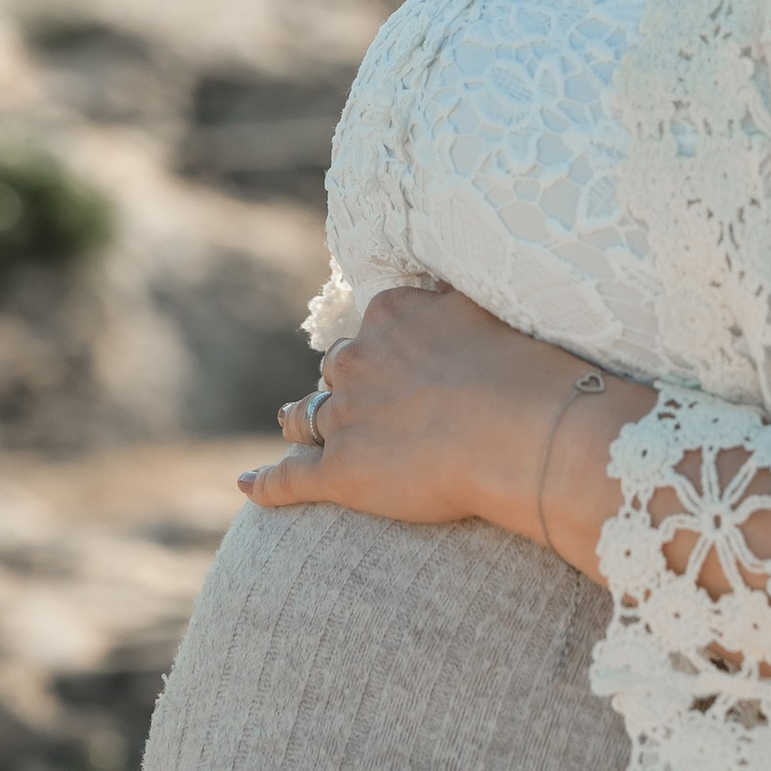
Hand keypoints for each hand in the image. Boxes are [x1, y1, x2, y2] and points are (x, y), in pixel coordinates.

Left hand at [239, 283, 649, 572]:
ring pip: (307, 415)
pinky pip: (291, 477)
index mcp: (392, 316)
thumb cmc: (522, 369)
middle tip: (355, 399)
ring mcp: (345, 416)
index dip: (385, 346)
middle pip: (339, 367)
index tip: (395, 358)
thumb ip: (456, 297)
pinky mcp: (339, 471)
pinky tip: (248, 487)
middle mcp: (358, 360)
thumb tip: (442, 284)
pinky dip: (267, 483)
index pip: (376, 327)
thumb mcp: (490, 307)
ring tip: (289, 422)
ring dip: (299, 418)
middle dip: (345, 381)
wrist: (520, 431)